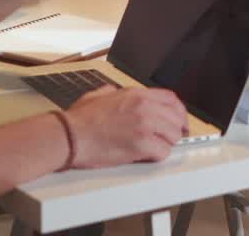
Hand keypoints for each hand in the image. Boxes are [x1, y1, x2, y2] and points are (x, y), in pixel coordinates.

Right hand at [64, 86, 187, 167]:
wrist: (70, 136)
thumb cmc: (79, 120)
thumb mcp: (98, 95)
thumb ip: (112, 91)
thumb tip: (114, 92)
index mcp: (136, 94)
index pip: (171, 99)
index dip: (178, 111)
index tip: (178, 120)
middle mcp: (144, 107)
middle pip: (176, 117)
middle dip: (175, 129)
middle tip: (170, 138)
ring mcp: (144, 125)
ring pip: (173, 135)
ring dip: (166, 143)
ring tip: (155, 147)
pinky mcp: (141, 144)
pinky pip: (163, 152)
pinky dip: (158, 156)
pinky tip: (148, 155)